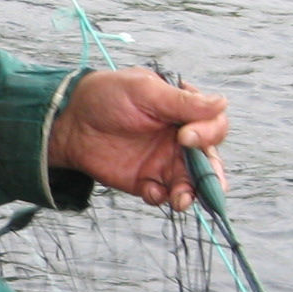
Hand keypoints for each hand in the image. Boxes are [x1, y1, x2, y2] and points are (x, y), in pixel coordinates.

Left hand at [48, 70, 228, 211]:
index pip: (214, 125)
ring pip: (191, 183)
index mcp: (186, 111)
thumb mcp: (144, 91)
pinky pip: (164, 195)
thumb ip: (181, 102)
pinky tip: (149, 191)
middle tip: (199, 182)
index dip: (208, 133)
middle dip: (210, 174)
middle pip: (209, 160)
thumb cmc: (107, 96)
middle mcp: (182, 138)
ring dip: (191, 193)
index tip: (185, 136)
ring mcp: (165, 162)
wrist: (71, 121)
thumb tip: (222, 103)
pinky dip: (162, 197)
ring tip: (181, 200)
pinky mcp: (147, 181)